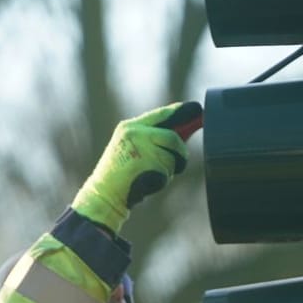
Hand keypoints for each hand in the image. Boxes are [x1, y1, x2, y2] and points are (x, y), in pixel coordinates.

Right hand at [72, 102, 202, 233]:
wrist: (105, 194)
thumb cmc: (125, 174)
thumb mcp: (136, 150)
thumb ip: (155, 139)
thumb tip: (185, 132)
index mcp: (130, 127)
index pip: (161, 115)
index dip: (180, 112)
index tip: (196, 108)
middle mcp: (134, 133)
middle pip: (173, 137)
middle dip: (181, 152)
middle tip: (181, 161)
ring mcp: (139, 147)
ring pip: (173, 156)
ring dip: (170, 170)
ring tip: (151, 174)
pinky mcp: (145, 163)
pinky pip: (168, 171)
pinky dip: (164, 179)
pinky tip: (148, 182)